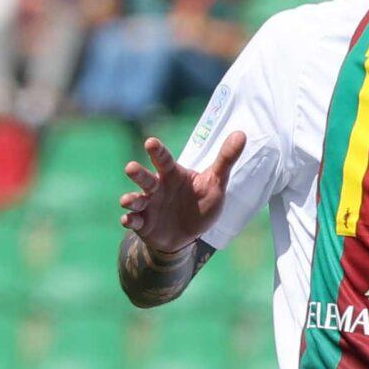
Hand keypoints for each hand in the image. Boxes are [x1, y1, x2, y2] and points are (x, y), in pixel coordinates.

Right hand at [120, 133, 242, 253]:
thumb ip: (226, 159)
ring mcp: (148, 205)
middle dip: (137, 173)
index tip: (151, 142)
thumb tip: (241, 134)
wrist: (189, 234)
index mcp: (173, 174)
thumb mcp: (216, 182)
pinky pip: (133, 220)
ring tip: (127, 200)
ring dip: (130, 199)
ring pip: (135, 199)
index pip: (164, 160)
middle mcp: (157, 187)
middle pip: (145, 178)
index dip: (157, 151)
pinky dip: (130, 220)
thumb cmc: (200, 203)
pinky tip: (129, 221)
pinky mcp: (143, 223)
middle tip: (131, 167)